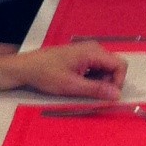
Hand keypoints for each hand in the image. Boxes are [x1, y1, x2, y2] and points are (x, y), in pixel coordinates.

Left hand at [11, 40, 127, 100]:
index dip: (118, 82)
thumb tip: (118, 95)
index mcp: (93, 52)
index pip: (120, 65)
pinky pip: (96, 68)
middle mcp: (93, 48)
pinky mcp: (81, 57)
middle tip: (93, 95)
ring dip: (100, 82)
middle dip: (109, 83)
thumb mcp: (71, 85)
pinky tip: (79, 84)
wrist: (26, 68)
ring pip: (105, 68)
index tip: (107, 96)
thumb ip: (96, 90)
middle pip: (114, 66)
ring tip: (83, 90)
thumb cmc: (47, 74)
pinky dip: (93, 79)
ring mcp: (87, 52)